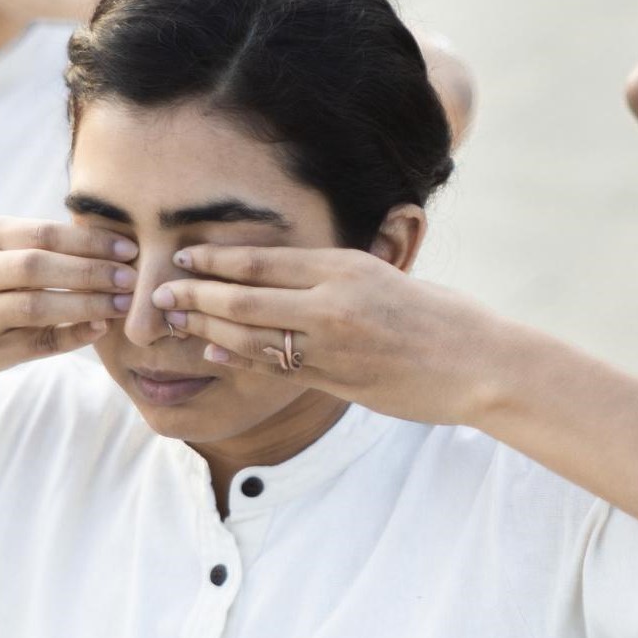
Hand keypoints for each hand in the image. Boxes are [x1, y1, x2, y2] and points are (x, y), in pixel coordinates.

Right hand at [0, 218, 136, 386]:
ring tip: (123, 305)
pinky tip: (96, 331)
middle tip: (133, 278)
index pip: (46, 233)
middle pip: (43, 267)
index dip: (92, 241)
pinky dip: (70, 336)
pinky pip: (36, 343)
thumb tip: (106, 246)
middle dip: (95, 272)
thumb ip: (33, 246)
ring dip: (88, 305)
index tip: (130, 248)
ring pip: (39, 306)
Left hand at [152, 246, 506, 426]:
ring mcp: (333, 344)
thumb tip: (295, 276)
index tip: (182, 257)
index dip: (215, 259)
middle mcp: (333, 302)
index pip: (264, 259)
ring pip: (251, 335)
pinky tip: (212, 352)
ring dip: (207, 329)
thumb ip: (339, 278)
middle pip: (244, 295)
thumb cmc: (440, 318)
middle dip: (195, 294)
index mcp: (346, 267)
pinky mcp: (338, 380)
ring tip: (175, 323)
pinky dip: (238, 358)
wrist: (479, 363)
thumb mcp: (388, 279)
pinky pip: (274, 368)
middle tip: (157, 294)